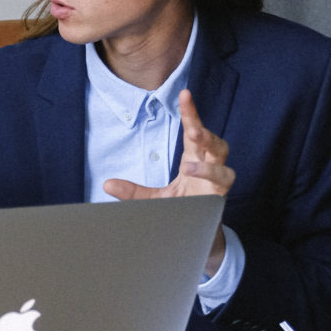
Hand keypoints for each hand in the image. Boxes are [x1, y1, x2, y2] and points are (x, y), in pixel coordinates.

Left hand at [103, 89, 233, 274]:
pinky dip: (211, 173)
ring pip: (221, 155)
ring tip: (192, 145)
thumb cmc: (180, 210)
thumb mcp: (153, 200)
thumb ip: (132, 192)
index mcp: (193, 158)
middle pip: (211, 139)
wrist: (196, 236)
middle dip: (202, 127)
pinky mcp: (221, 193)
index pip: (193, 130)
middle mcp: (207, 164)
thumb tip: (106, 184)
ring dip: (209, 146)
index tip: (185, 93)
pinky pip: (224, 178)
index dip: (190, 112)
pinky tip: (193, 171)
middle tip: (192, 124)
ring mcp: (217, 178)